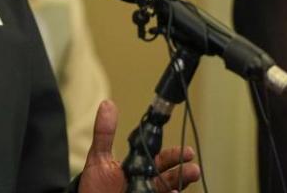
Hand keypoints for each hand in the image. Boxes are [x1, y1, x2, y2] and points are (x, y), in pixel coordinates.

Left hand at [78, 100, 201, 192]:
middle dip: (183, 169)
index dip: (175, 155)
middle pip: (170, 175)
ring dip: (181, 183)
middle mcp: (146, 181)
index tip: (186, 151)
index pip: (160, 159)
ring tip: (190, 176)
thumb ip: (104, 132)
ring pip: (169, 188)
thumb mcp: (98, 157)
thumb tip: (107, 103)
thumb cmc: (94, 184)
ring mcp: (147, 192)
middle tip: (192, 165)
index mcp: (138, 166)